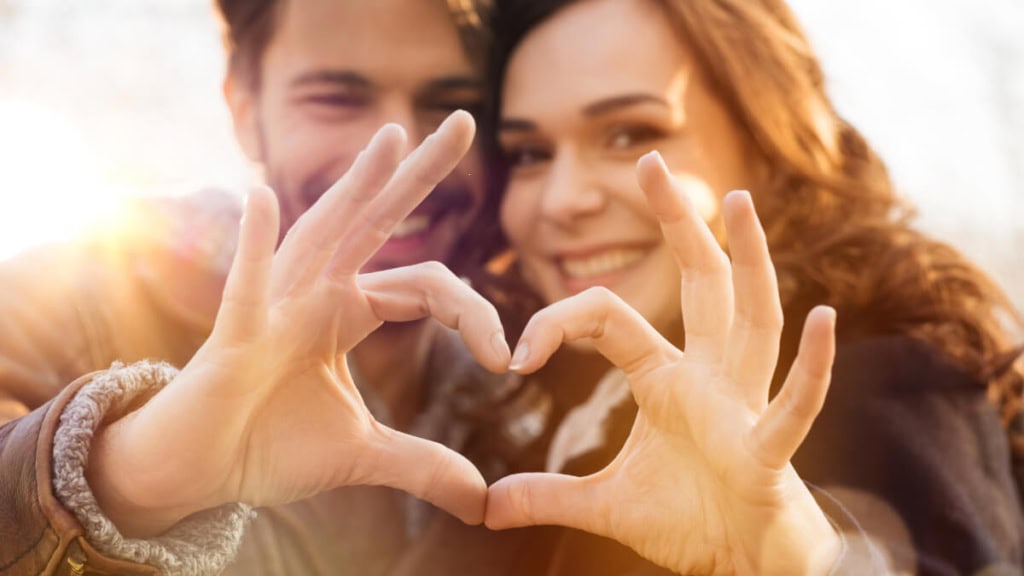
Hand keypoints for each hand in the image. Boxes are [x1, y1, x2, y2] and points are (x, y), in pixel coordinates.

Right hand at [88, 111, 510, 536]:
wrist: (202, 472)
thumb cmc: (270, 444)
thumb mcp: (361, 453)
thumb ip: (421, 464)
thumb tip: (482, 500)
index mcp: (348, 310)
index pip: (428, 286)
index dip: (474, 315)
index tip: (507, 359)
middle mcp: (316, 292)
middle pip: (377, 222)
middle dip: (420, 175)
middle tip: (465, 122)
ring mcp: (275, 304)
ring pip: (321, 233)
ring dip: (355, 187)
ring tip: (392, 139)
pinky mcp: (236, 335)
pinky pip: (246, 285)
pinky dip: (254, 245)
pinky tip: (262, 196)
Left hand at [486, 152, 840, 574]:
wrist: (744, 566)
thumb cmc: (690, 521)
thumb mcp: (606, 506)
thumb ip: (548, 497)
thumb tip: (486, 506)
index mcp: (667, 380)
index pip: (611, 319)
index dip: (559, 322)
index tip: (516, 354)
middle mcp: (711, 377)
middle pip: (699, 285)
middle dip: (678, 224)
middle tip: (650, 162)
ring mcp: (744, 407)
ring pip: (752, 321)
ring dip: (749, 262)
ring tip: (737, 202)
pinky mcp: (768, 452)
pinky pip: (794, 405)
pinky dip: (814, 367)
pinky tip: (826, 319)